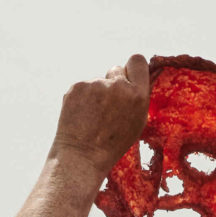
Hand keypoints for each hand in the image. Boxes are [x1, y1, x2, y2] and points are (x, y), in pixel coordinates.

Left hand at [47, 55, 150, 175]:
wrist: (82, 156)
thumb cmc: (112, 145)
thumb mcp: (136, 123)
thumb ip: (137, 98)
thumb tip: (133, 81)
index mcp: (138, 95)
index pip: (137, 61)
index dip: (131, 68)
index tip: (127, 77)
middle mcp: (118, 86)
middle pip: (117, 68)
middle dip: (113, 82)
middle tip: (107, 104)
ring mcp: (96, 84)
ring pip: (98, 81)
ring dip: (96, 93)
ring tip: (92, 116)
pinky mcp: (78, 86)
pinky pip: (83, 87)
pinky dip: (82, 98)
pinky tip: (81, 115)